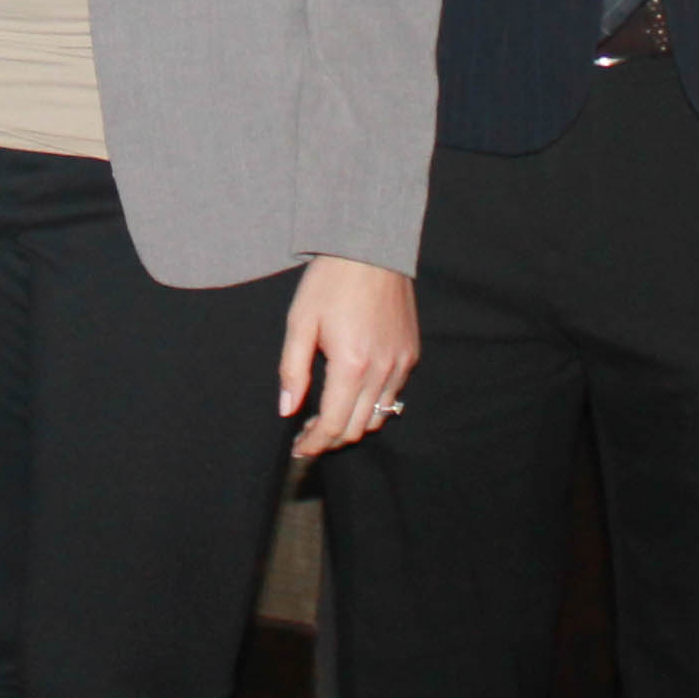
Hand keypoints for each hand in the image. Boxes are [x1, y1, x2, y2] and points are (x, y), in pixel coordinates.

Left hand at [282, 255, 418, 460]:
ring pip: (378, 417)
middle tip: (307, 435)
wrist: (372, 249)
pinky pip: (393, 395)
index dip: (314, 443)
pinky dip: (372, 404)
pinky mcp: (411, 354)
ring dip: (352, 425)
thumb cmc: (331, 282)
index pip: (333, 425)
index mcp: (351, 365)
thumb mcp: (300, 322)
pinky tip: (353, 393)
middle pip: (357, 428)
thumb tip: (287, 410)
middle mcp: (382, 371)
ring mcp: (401, 364)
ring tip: (328, 417)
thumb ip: (292, 371)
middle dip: (330, 439)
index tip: (299, 448)